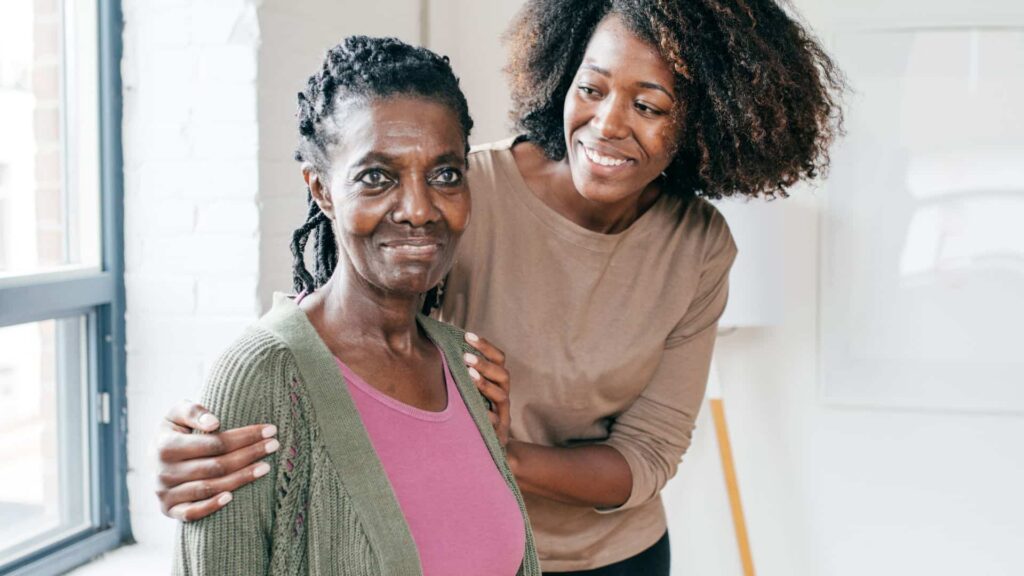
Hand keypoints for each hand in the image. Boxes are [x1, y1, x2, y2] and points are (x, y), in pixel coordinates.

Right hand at [155, 400, 278, 521]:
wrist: (156, 456)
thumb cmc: (176, 430)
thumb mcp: (177, 413)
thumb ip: (193, 411)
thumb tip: (214, 423)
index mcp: (165, 446)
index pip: (214, 443)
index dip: (244, 437)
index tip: (269, 430)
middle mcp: (163, 472)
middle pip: (217, 466)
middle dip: (250, 454)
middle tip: (274, 445)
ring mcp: (165, 494)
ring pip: (210, 488)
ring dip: (241, 478)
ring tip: (266, 467)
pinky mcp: (169, 510)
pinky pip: (192, 513)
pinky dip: (211, 506)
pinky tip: (232, 497)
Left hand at [463, 332, 510, 446]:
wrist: (481, 451)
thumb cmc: (468, 415)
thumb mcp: (464, 393)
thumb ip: (458, 374)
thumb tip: (438, 346)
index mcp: (496, 383)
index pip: (499, 359)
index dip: (486, 346)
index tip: (467, 335)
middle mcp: (503, 397)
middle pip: (503, 375)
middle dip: (485, 364)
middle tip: (465, 356)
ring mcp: (503, 416)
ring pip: (502, 397)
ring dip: (485, 384)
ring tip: (468, 375)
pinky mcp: (499, 434)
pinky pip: (496, 423)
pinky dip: (487, 416)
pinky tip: (473, 410)